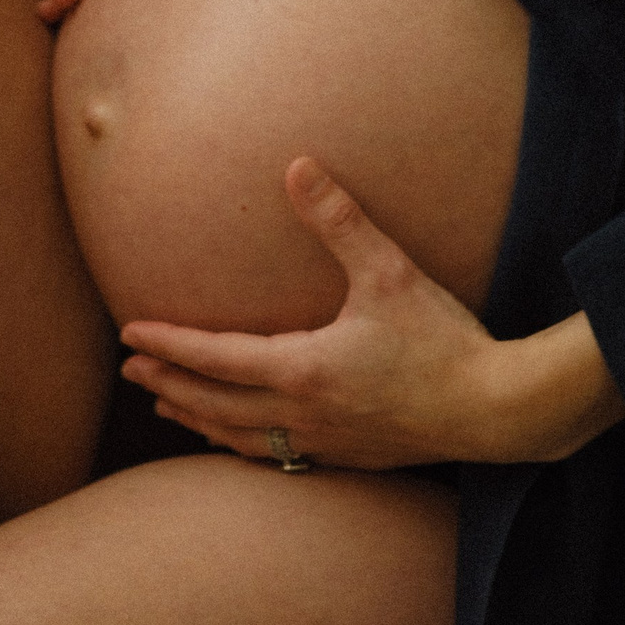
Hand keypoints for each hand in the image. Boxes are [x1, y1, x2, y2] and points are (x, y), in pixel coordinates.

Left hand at [118, 159, 508, 470]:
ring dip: (197, 418)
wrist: (494, 411)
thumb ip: (339, 219)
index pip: (215, 357)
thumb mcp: (390, 272)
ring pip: (241, 436)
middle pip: (215, 402)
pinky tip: (238, 437)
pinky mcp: (348, 457)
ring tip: (167, 404)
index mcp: (303, 370)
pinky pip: (275, 456)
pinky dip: (240, 444)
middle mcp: (303, 414)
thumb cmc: (442, 342)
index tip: (130, 332)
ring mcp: (324, 443)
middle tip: (129, 368)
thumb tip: (298, 166)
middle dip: (168, 382)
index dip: (170, 343)